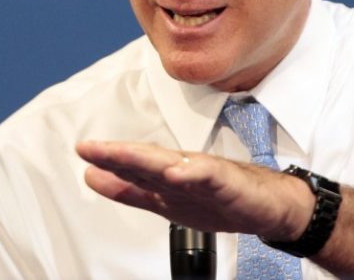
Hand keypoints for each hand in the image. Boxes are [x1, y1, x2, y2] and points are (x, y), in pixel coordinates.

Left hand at [75, 140, 313, 239]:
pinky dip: (193, 174)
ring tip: (121, 154)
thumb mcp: (165, 201)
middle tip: (90, 148)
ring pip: (171, 163)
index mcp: (166, 177)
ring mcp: (205, 174)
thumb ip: (129, 189)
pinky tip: (178, 173)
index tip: (82, 150)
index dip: (107, 160)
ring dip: (146, 158)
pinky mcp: (228, 183)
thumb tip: (91, 176)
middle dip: (118, 154)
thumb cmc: (221, 199)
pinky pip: (209, 177)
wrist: (270, 206)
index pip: (132, 167)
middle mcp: (182, 170)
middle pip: (145, 160)